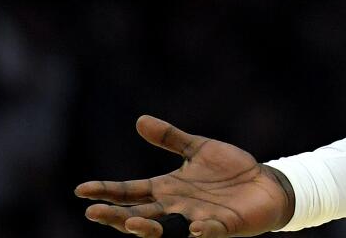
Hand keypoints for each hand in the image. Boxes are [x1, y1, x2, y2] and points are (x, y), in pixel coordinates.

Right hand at [74, 115, 293, 236]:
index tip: (81, 190)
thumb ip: (170, 138)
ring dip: (148, 229)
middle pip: (139, 215)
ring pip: (167, 231)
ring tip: (131, 223)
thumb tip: (140, 120)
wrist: (265, 183)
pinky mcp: (223, 227)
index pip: (130, 192)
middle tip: (93, 212)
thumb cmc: (229, 171)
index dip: (106, 191)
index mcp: (167, 190)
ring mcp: (197, 220)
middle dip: (115, 216)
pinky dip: (203, 231)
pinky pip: (211, 232)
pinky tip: (196, 228)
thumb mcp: (198, 148)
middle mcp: (176, 208)